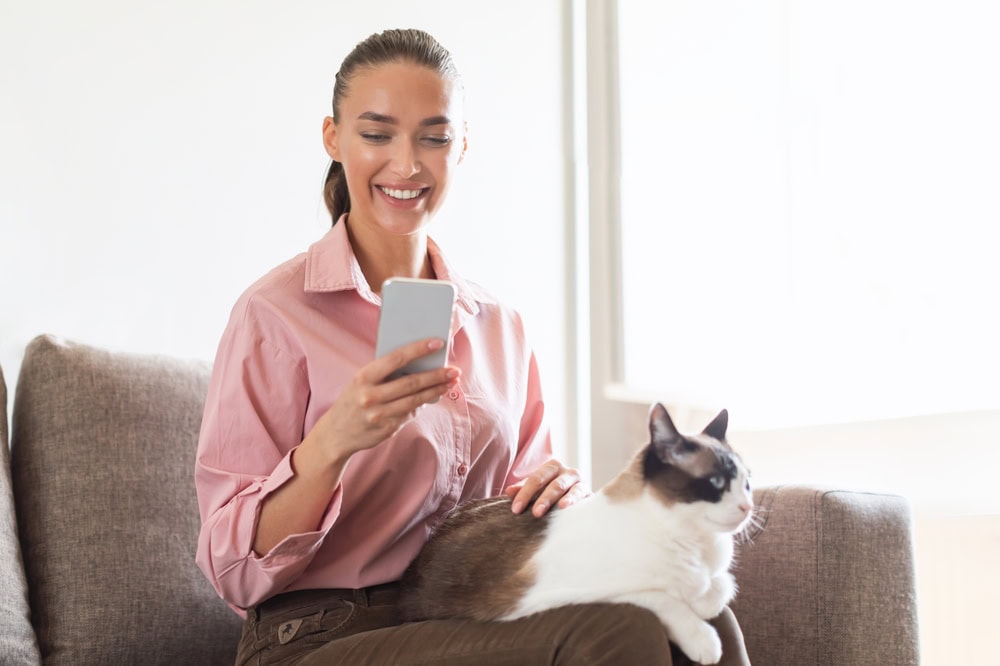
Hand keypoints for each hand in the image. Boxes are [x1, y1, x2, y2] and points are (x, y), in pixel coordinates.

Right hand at [310, 337, 459, 462]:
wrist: (336, 433)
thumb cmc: (354, 400)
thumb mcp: (362, 382)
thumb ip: (386, 373)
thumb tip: (420, 365)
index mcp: (363, 377)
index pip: (396, 359)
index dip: (419, 349)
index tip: (438, 343)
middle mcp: (370, 396)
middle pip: (411, 382)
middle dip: (436, 375)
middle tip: (454, 370)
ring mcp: (378, 414)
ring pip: (415, 400)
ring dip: (436, 390)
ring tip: (450, 383)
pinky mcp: (387, 429)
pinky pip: (410, 413)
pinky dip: (423, 404)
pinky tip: (433, 396)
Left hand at [504, 459, 588, 517]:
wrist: (578, 500)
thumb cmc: (552, 493)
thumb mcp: (536, 491)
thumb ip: (523, 490)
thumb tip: (508, 492)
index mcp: (552, 467)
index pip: (535, 479)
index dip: (524, 494)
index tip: (516, 510)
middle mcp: (566, 471)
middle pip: (552, 484)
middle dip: (543, 499)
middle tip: (535, 513)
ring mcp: (579, 481)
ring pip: (567, 488)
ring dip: (560, 499)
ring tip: (557, 508)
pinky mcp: (589, 492)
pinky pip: (581, 494)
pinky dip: (574, 500)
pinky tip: (567, 507)